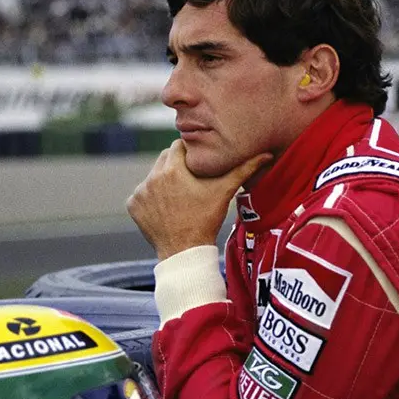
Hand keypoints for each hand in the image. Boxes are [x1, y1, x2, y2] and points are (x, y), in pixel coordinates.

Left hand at [127, 140, 271, 260]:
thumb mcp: (225, 193)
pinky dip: (152, 197)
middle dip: (177, 166)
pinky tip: (166, 207)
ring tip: (179, 195)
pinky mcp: (133, 205)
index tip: (199, 166)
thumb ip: (243, 170)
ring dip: (164, 180)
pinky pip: (142, 193)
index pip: (179, 146)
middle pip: (165, 159)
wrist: (185, 252)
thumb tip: (266, 154)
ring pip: (153, 175)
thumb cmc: (206, 221)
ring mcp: (140, 192)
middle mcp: (152, 177)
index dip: (191, 154)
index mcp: (173, 169)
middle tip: (191, 180)